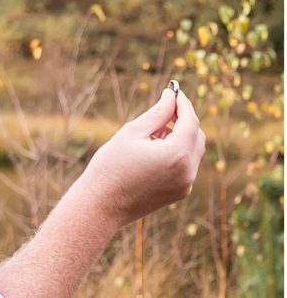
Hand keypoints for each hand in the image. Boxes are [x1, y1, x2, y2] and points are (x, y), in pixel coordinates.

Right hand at [79, 88, 205, 226]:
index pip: (190, 121)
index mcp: (177, 154)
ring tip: (152, 133)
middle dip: (184, 119)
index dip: (183, 103)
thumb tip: (171, 96)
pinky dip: (177, 153)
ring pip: (193, 151)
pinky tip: (153, 151)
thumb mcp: (133, 132)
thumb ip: (157, 113)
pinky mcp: (179, 193)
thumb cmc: (111, 167)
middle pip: (197, 135)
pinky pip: (186, 166)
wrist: (100, 206)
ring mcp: (185, 185)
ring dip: (180, 136)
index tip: (173, 91)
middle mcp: (187, 171)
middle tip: (165, 108)